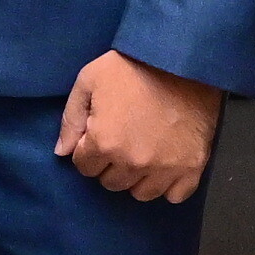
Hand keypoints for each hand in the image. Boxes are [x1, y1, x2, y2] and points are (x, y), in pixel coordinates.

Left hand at [54, 51, 221, 204]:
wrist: (181, 60)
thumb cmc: (131, 67)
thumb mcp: (89, 80)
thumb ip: (71, 119)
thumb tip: (61, 153)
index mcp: (105, 143)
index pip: (84, 167)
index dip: (88, 149)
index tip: (100, 133)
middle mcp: (133, 163)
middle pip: (111, 182)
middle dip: (110, 164)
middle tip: (122, 140)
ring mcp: (165, 168)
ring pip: (140, 193)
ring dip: (137, 177)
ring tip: (142, 153)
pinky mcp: (192, 168)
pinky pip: (174, 195)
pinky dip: (168, 185)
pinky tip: (164, 165)